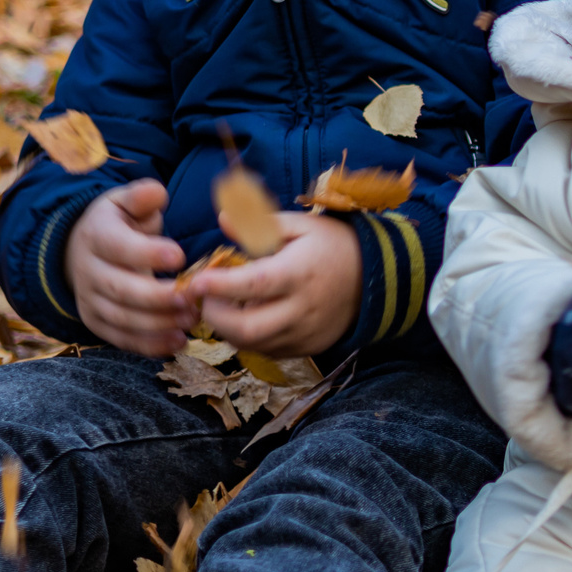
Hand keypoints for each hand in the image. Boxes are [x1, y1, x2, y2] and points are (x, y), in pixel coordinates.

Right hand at [68, 180, 192, 356]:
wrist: (81, 250)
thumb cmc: (117, 223)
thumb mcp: (125, 202)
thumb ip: (141, 196)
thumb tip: (155, 194)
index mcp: (97, 235)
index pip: (119, 247)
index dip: (147, 254)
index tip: (180, 257)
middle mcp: (88, 270)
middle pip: (121, 289)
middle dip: (158, 296)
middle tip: (193, 297)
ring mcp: (90, 300)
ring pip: (122, 318)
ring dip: (159, 323)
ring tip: (192, 319)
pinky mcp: (96, 323)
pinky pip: (121, 339)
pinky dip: (149, 345)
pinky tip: (179, 342)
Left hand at [189, 213, 359, 358]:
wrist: (374, 277)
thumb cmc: (332, 245)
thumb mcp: (300, 225)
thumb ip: (259, 224)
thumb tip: (223, 220)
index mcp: (298, 273)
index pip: (253, 284)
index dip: (219, 286)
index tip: (196, 281)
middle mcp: (302, 309)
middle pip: (247, 329)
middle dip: (215, 317)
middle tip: (206, 299)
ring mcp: (305, 333)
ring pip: (253, 345)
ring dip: (229, 329)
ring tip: (226, 306)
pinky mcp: (307, 348)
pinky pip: (268, 351)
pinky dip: (249, 338)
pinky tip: (249, 316)